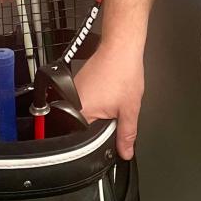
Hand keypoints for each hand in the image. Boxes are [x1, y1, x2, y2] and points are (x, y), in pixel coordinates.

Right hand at [75, 42, 144, 158]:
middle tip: (115, 109)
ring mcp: (72, 92)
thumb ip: (127, 134)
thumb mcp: (130, 109)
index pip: (86, 140)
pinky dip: (96, 101)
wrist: (120, 48)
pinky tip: (107, 92)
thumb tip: (125, 152)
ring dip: (99, 112)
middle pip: (84, 128)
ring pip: (85, 114)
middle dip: (102, 125)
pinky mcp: (76, 85)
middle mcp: (71, 102)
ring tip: (111, 98)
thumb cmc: (123, 72)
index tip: (113, 133)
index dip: (102, 140)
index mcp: (82, 113)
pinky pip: (84, 102)